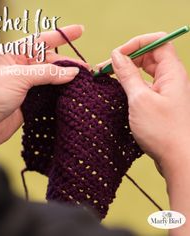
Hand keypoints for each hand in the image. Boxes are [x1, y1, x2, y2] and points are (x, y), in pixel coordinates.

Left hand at [0, 25, 87, 152]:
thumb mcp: (18, 77)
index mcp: (14, 55)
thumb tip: (72, 72)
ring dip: (66, 79)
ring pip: (51, 79)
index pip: (42, 41)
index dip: (62, 35)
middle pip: (50, 61)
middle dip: (68, 63)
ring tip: (83, 81)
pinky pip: (49, 94)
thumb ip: (47, 73)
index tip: (80, 31)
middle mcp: (21, 69)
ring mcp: (26, 86)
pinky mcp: (30, 101)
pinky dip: (60, 94)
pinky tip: (71, 93)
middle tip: (86, 68)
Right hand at [97, 33, 189, 234]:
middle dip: (127, 58)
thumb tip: (117, 55)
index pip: (157, 42)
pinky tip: (118, 91)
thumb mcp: (140, 99)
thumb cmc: (163, 130)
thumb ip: (128, 74)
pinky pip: (144, 86)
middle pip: (149, 57)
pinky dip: (130, 85)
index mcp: (172, 72)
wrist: (178, 159)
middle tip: (106, 67)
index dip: (137, 44)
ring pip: (145, 72)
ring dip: (126, 72)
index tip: (118, 54)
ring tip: (107, 77)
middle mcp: (170, 79)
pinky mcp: (159, 103)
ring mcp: (165, 92)